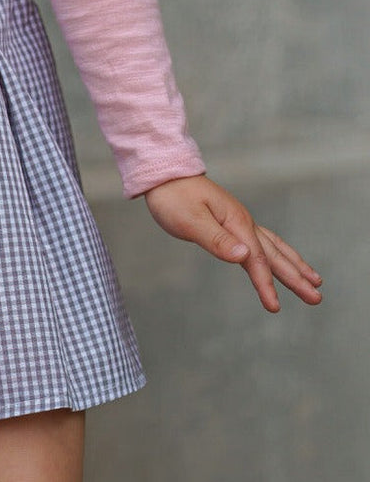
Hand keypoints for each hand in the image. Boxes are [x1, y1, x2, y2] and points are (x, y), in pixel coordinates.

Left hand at [144, 175, 322, 311]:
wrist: (165, 173)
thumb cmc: (173, 197)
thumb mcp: (190, 220)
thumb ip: (217, 239)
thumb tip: (244, 256)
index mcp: (236, 222)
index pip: (256, 260)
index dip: (265, 284)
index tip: (275, 307)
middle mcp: (243, 221)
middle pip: (274, 254)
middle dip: (296, 277)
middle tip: (317, 298)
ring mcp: (239, 221)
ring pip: (273, 247)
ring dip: (293, 264)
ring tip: (314, 279)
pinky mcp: (232, 222)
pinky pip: (262, 242)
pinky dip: (276, 254)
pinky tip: (281, 259)